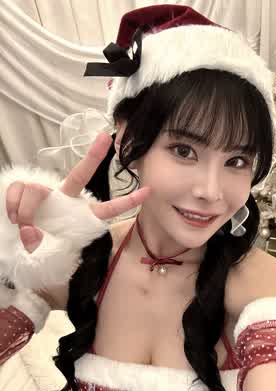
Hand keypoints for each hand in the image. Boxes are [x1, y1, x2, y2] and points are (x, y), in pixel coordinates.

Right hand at [6, 132, 150, 253]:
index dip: (127, 201)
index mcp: (80, 215)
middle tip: (105, 138)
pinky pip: (19, 191)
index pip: (107, 208)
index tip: (147, 191)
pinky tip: (13, 218)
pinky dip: (13, 206)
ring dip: (26, 212)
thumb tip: (29, 232)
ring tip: (23, 228)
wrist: (16, 243)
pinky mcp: (25, 188)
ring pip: (36, 191)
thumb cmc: (40, 247)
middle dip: (93, 156)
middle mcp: (66, 199)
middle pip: (80, 174)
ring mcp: (46, 192)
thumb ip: (40, 244)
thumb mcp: (46, 252)